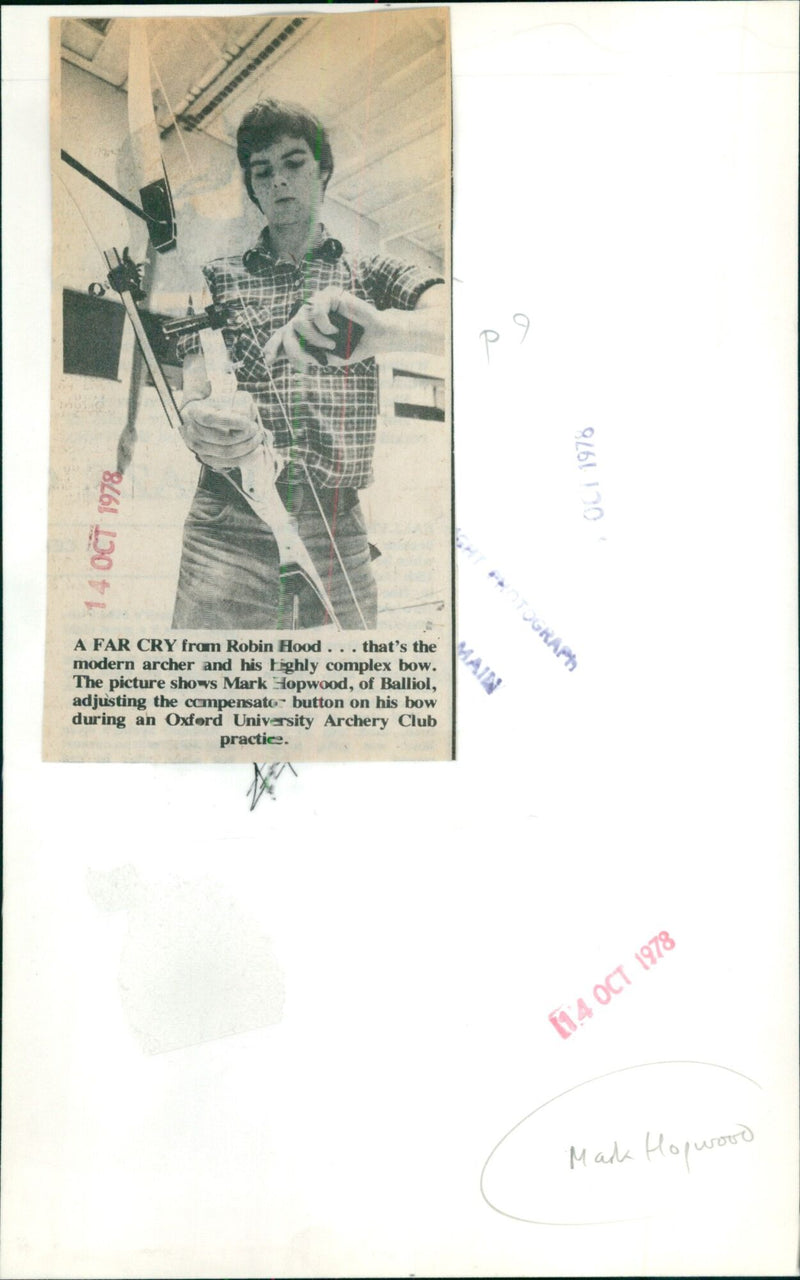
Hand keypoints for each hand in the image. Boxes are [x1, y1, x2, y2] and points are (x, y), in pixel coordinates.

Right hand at [179, 389, 263, 470]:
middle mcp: (192, 432)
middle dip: (245, 435)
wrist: (201, 419)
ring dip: (248, 447)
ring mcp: (198, 448)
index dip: (231, 421)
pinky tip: (257, 451)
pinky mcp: (207, 459)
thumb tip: (250, 416)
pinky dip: (246, 458)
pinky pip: (228, 463)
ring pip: (227, 453)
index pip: (211, 419)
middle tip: (257, 429)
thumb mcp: (226, 399)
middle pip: (222, 438)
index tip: (248, 422)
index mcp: (194, 413)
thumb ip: (239, 404)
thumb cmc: (217, 407)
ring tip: (258, 438)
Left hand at [263, 287, 386, 371]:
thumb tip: (284, 354)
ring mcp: (316, 304)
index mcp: (306, 330)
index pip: (283, 335)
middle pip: (287, 330)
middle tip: (309, 360)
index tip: (268, 361)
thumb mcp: (326, 357)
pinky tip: (334, 330)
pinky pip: (315, 311)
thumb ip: (307, 355)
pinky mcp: (327, 294)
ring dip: (315, 339)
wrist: (375, 337)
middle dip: (294, 349)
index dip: (273, 346)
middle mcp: (308, 315)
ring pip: (298, 321)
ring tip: (331, 343)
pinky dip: (324, 325)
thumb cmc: (352, 346)